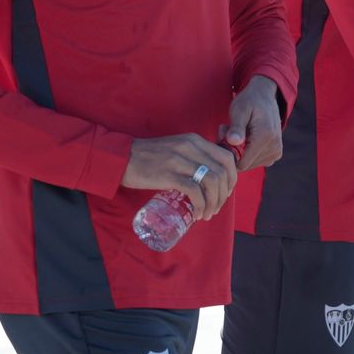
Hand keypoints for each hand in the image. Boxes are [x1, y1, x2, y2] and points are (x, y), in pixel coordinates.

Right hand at [123, 133, 239, 221]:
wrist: (121, 158)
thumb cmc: (149, 156)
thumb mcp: (176, 148)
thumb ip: (193, 156)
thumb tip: (211, 176)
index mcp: (194, 140)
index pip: (226, 157)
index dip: (232, 178)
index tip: (225, 192)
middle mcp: (190, 147)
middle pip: (222, 172)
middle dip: (225, 194)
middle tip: (217, 206)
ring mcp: (179, 160)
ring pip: (212, 182)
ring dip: (214, 202)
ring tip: (208, 213)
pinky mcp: (169, 175)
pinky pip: (195, 191)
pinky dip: (201, 205)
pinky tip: (197, 213)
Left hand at [225, 75, 281, 170]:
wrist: (264, 95)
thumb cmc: (249, 101)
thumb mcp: (239, 110)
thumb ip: (236, 127)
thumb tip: (233, 141)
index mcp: (265, 137)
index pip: (242, 164)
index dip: (229, 153)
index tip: (224, 135)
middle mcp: (274, 148)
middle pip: (245, 164)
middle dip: (234, 151)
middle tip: (228, 130)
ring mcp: (276, 152)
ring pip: (250, 164)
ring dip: (240, 151)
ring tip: (237, 132)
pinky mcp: (275, 153)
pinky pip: (256, 161)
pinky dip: (248, 152)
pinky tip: (245, 137)